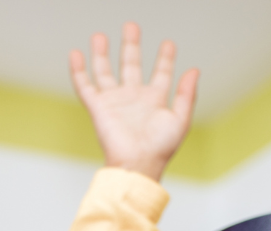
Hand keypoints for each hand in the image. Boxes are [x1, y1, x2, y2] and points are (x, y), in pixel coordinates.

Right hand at [69, 22, 197, 181]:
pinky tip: (76, 54)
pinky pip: (85, 86)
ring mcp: (114, 102)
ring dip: (102, 54)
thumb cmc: (159, 149)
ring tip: (99, 36)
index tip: (168, 44)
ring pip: (105, 72)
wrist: (137, 164)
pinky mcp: (98, 108)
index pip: (160, 73)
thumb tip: (194, 70)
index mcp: (154, 101)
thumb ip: (186, 94)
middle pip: (130, 65)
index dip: (165, 58)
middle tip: (131, 26)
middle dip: (130, 46)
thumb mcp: (180, 120)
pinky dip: (78, 71)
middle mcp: (133, 99)